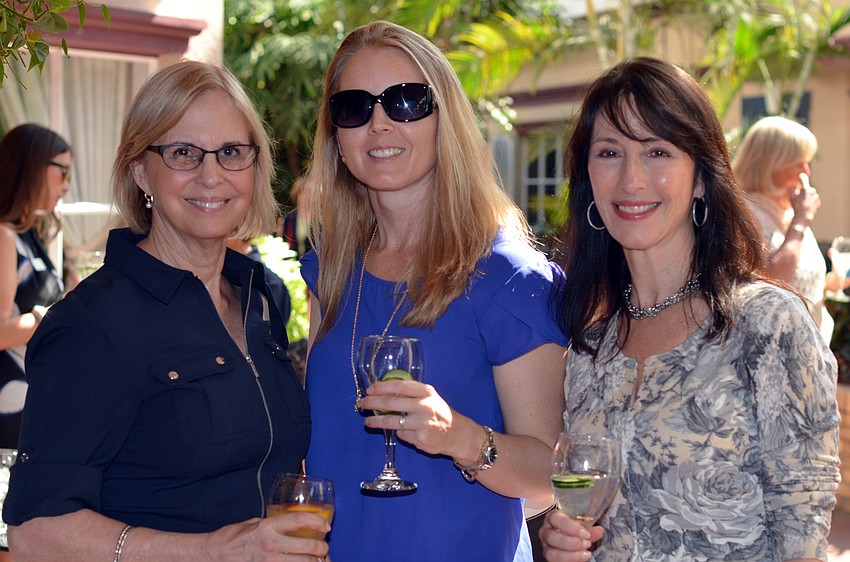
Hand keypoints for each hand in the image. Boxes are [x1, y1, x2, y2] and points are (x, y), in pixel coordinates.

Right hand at [204, 512, 328, 560]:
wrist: (213, 555)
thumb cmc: (231, 537)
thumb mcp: (254, 523)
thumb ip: (273, 524)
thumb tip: (290, 525)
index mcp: (267, 527)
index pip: (298, 520)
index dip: (316, 521)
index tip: (326, 526)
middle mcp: (270, 544)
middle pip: (306, 547)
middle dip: (321, 549)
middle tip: (324, 548)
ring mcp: (268, 561)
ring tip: (317, 560)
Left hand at [360, 379, 459, 456]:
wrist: (457, 433)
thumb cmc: (439, 413)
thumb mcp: (430, 397)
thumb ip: (411, 393)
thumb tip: (383, 391)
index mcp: (426, 392)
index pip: (399, 386)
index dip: (381, 387)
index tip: (370, 389)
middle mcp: (424, 406)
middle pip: (391, 402)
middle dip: (373, 402)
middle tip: (362, 403)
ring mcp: (421, 423)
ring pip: (391, 421)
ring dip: (375, 421)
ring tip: (367, 422)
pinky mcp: (419, 438)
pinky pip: (400, 433)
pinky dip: (397, 431)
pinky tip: (399, 430)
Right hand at [539, 509, 603, 561]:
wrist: (567, 538)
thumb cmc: (572, 529)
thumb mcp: (580, 526)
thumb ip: (589, 528)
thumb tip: (599, 531)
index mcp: (552, 518)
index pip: (556, 519)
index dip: (570, 527)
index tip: (585, 533)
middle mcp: (546, 531)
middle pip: (552, 537)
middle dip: (571, 542)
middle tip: (586, 544)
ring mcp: (546, 546)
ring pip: (551, 553)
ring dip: (570, 555)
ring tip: (585, 554)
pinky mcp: (549, 557)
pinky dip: (569, 561)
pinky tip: (581, 559)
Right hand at [790, 172, 819, 223]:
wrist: (804, 216)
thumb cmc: (796, 206)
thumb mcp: (791, 197)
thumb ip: (792, 190)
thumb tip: (793, 186)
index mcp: (805, 188)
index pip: (804, 179)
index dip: (802, 177)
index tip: (801, 175)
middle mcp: (812, 191)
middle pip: (808, 188)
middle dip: (804, 190)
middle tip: (799, 194)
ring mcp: (816, 197)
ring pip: (811, 194)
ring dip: (807, 196)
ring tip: (802, 202)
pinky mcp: (818, 202)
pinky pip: (814, 199)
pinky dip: (811, 201)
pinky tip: (806, 205)